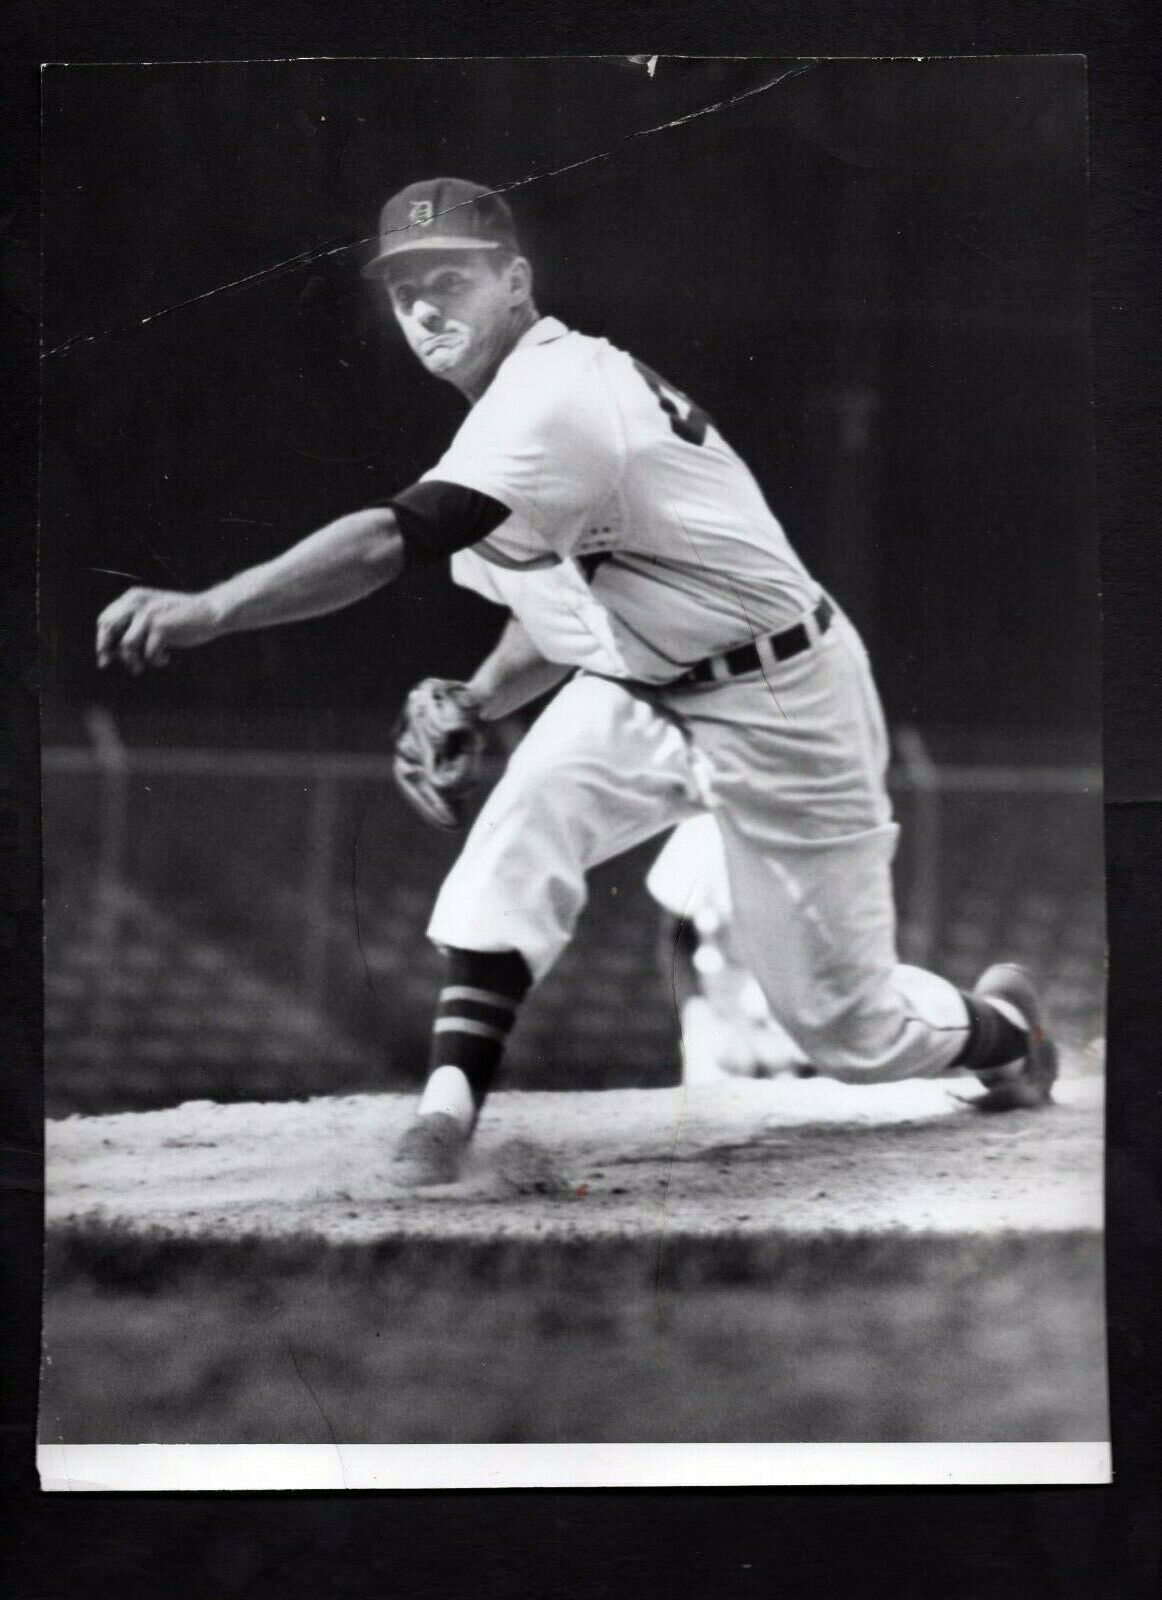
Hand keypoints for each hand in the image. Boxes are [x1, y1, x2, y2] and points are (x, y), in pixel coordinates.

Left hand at [95, 587, 217, 672]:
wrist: (210, 611)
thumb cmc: (182, 618)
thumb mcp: (154, 614)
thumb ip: (134, 625)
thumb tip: (114, 653)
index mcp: (133, 597)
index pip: (105, 619)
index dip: (102, 640)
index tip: (105, 659)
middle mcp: (137, 603)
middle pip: (109, 628)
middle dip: (109, 650)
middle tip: (119, 664)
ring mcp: (149, 615)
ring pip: (126, 645)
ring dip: (134, 660)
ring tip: (144, 665)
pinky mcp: (161, 627)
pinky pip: (149, 653)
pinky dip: (156, 660)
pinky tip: (165, 658)